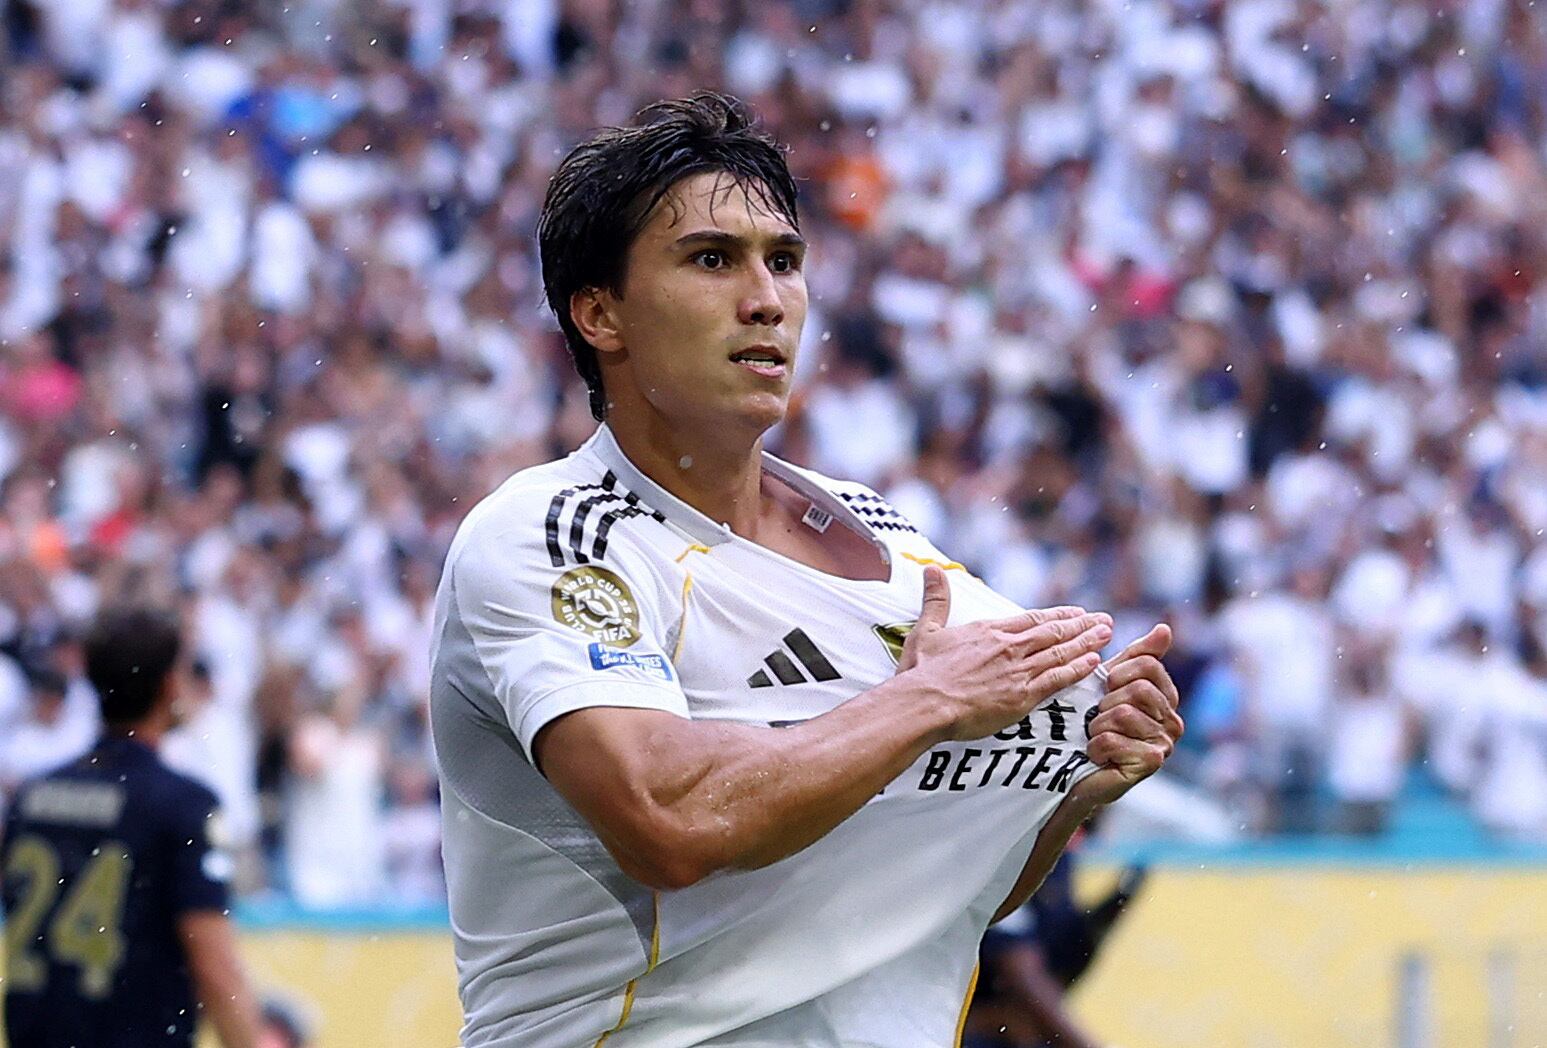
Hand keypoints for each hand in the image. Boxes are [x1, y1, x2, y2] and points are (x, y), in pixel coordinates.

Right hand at [897, 566, 1111, 742]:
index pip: (1032, 619)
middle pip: (1053, 632)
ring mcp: (1018, 671)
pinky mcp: (1022, 696)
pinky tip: (1094, 663)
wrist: (925, 702)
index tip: (1076, 613)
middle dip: (1082, 626)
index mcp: (989, 631)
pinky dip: (1077, 669)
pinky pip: (1057, 680)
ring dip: (1087, 642)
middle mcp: (1009, 647)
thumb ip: (935, 600)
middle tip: (1104, 620)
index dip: (1057, 615)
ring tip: (1107, 635)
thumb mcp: (927, 629)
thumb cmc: (922, 670)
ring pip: (1060, 652)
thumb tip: (931, 569)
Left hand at [1077, 624, 1184, 804]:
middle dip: (1106, 702)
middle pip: (1137, 688)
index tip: (1107, 689)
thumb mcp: (1111, 685)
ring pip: (1123, 713)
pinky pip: (1113, 739)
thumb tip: (1165, 628)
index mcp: (1166, 696)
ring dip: (1098, 726)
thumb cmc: (1094, 726)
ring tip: (1098, 737)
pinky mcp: (1151, 762)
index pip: (1147, 664)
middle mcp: (1173, 720)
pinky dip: (1096, 745)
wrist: (1079, 772)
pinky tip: (1098, 754)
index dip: (1118, 674)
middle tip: (1100, 719)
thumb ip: (1137, 657)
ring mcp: (1165, 743)